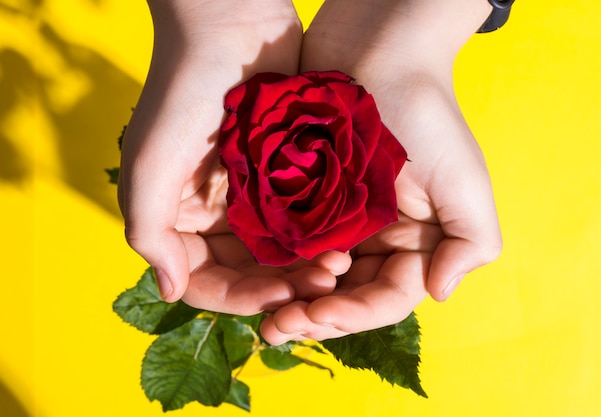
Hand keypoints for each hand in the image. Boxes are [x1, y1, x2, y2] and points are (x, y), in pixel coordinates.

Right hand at [118, 0, 349, 309]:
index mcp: (179, 217)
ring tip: (341, 266)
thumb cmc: (183, 90)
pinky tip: (347, 241)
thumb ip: (150, 229)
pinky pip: (305, 219)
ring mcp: (253, 196)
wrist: (231, 23)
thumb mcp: (150, 162)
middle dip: (285, 286)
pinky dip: (323, 236)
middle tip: (325, 283)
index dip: (241, 298)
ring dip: (309, 266)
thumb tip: (168, 291)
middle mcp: (216, 214)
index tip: (280, 298)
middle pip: (251, 273)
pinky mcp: (286, 175)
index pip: (205, 281)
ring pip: (283, 252)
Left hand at [260, 0, 501, 342]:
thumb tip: (441, 293)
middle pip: (344, 297)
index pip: (386, 298)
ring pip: (312, 278)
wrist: (377, 52)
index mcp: (412, 242)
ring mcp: (338, 221)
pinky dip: (275, 264)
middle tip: (277, 330)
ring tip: (263, 316)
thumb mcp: (465, 181)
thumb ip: (470, 243)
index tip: (319, 317)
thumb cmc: (426, 116)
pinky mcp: (305, 199)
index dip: (354, 316)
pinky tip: (255, 274)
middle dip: (314, 318)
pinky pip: (287, 243)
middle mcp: (374, 239)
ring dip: (289, 300)